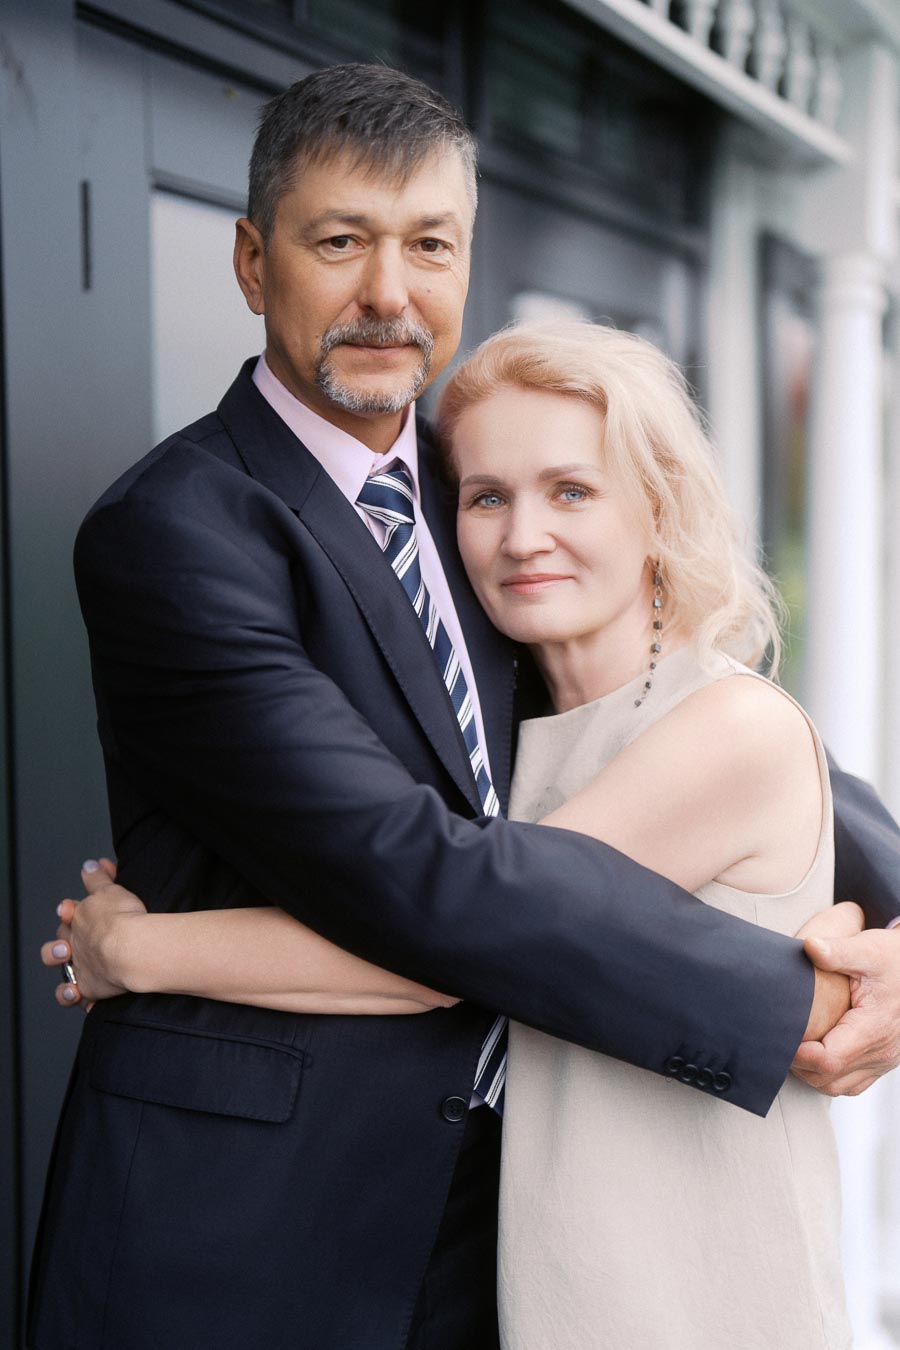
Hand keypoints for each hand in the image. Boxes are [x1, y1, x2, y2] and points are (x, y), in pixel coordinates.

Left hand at [40, 859, 147, 1007]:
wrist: (129, 948)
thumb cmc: (123, 918)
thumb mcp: (110, 889)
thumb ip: (98, 877)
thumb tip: (90, 864)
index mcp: (79, 921)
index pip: (67, 914)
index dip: (69, 911)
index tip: (72, 909)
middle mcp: (76, 946)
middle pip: (57, 946)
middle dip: (60, 945)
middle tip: (70, 944)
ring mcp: (81, 969)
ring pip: (62, 977)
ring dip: (64, 977)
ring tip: (74, 977)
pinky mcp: (90, 989)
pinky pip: (80, 998)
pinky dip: (82, 999)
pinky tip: (87, 1000)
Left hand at [792, 911, 899, 1095]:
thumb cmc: (892, 959)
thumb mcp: (867, 949)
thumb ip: (837, 951)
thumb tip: (810, 946)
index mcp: (874, 1027)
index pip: (829, 1059)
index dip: (799, 1054)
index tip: (779, 1036)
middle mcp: (881, 1051)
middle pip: (829, 1078)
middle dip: (799, 1065)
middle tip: (777, 1041)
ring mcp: (883, 1060)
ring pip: (838, 1086)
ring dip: (812, 1073)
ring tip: (792, 1048)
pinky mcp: (882, 1061)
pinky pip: (851, 1083)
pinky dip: (829, 1076)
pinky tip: (813, 1055)